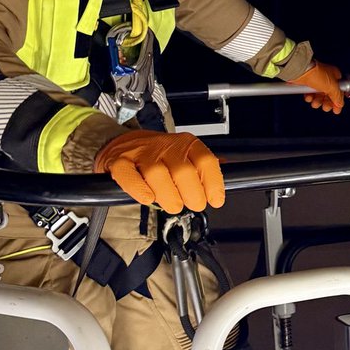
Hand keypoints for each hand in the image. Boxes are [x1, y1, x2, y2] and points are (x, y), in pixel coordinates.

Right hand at [94, 130, 224, 213]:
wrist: (121, 144)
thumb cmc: (157, 154)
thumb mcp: (184, 155)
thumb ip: (203, 170)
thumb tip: (229, 182)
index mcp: (185, 144)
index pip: (205, 160)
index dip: (213, 183)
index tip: (215, 199)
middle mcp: (165, 146)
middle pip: (183, 171)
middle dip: (192, 195)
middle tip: (193, 204)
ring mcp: (141, 154)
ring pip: (158, 175)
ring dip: (168, 197)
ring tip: (172, 205)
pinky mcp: (120, 163)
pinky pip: (130, 177)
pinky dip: (139, 191)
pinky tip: (147, 197)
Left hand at [288, 62, 344, 113]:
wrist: (300, 70)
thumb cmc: (316, 73)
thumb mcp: (332, 86)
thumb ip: (337, 96)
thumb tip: (340, 103)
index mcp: (335, 76)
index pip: (340, 90)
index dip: (338, 100)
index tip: (336, 108)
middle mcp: (326, 79)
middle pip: (329, 95)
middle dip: (327, 102)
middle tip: (325, 107)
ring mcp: (316, 81)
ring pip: (319, 96)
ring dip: (317, 102)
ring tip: (315, 103)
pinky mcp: (307, 84)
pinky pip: (310, 94)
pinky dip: (310, 98)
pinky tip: (309, 97)